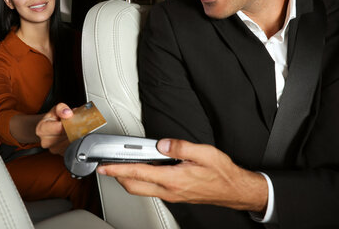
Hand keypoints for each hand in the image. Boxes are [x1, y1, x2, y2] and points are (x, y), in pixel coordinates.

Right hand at [35, 103, 72, 154]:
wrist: (49, 127)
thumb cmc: (52, 118)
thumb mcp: (55, 109)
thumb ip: (61, 108)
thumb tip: (67, 113)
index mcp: (41, 129)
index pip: (58, 128)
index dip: (67, 123)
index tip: (71, 120)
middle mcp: (45, 142)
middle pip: (65, 136)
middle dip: (72, 129)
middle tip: (75, 123)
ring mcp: (54, 149)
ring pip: (70, 143)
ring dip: (75, 135)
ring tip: (74, 129)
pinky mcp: (61, 153)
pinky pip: (73, 148)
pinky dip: (76, 141)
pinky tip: (73, 136)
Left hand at [96, 139, 267, 211]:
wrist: (234, 190)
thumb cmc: (222, 173)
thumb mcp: (204, 153)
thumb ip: (180, 147)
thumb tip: (162, 143)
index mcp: (172, 179)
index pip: (137, 173)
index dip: (117, 169)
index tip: (104, 166)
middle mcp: (168, 190)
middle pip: (133, 186)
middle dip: (117, 176)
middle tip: (106, 166)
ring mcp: (171, 195)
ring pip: (141, 190)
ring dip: (128, 179)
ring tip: (121, 166)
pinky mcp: (175, 195)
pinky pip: (151, 189)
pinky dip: (140, 181)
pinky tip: (143, 170)